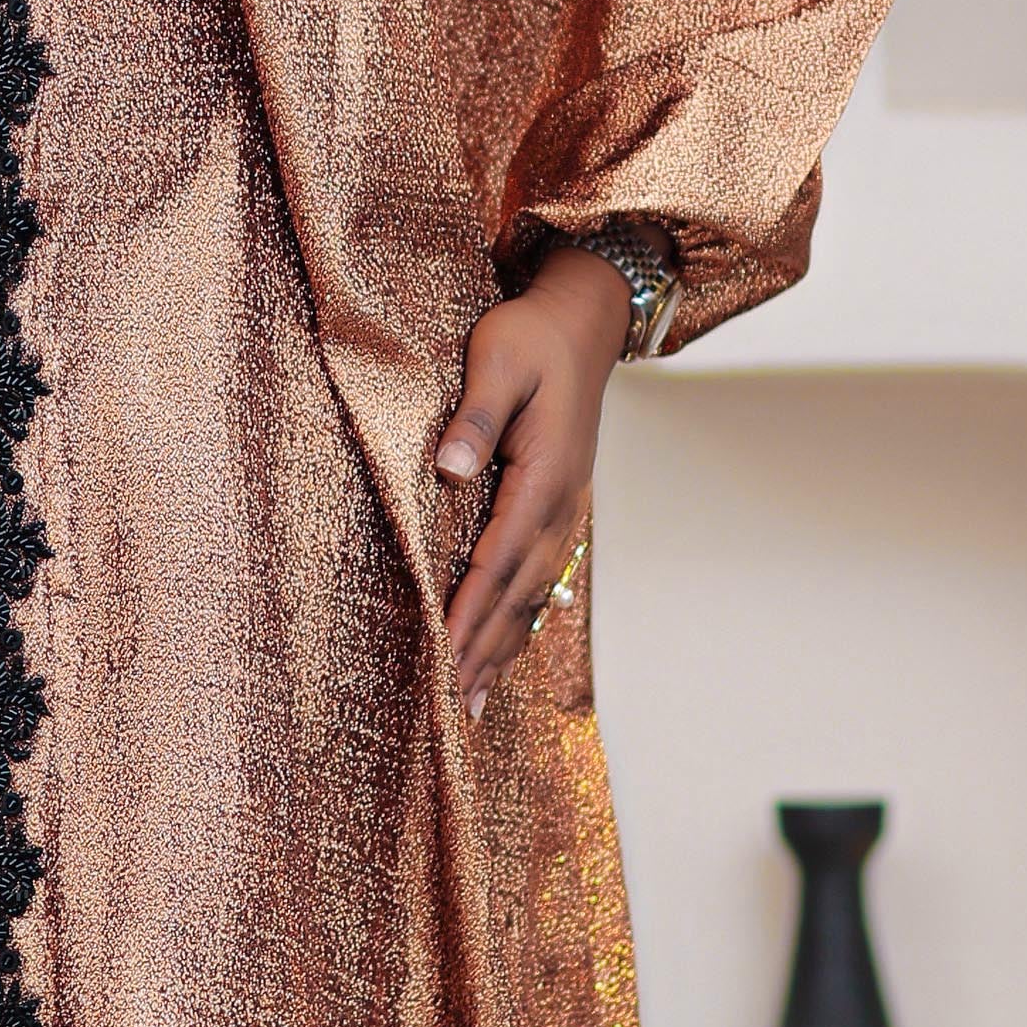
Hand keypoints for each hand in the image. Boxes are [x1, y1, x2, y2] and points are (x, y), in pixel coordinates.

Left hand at [433, 251, 632, 716]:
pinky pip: (541, 577)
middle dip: (485, 649)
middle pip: (518, 592)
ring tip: (475, 702)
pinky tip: (505, 650)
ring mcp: (567, 510)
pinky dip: (520, 620)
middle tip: (455, 706)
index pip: (498, 557)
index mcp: (544, 474)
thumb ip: (476, 418)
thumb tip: (448, 469)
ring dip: (504, 647)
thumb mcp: (497, 360)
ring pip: (534, 594)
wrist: (584, 320)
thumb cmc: (531, 335)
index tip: (442, 653)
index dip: (469, 609)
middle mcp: (562, 504)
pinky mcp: (561, 507)